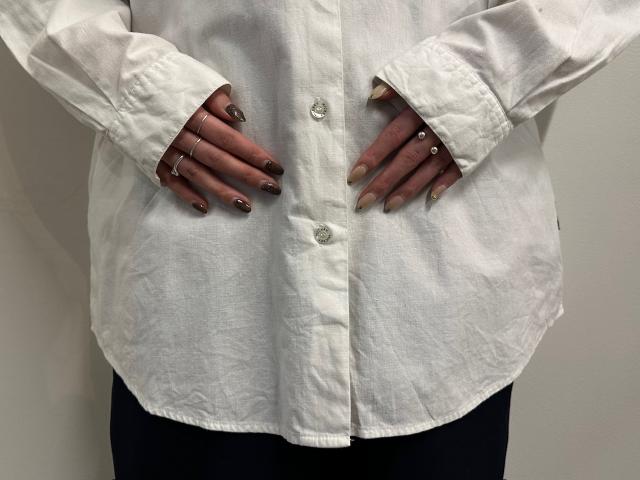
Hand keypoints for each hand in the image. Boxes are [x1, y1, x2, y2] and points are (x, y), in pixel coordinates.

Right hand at [156, 87, 284, 214]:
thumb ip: (216, 98)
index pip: (229, 138)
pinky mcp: (150, 158)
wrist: (120, 80)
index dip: (253, 153)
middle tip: (271, 188)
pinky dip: (186, 194)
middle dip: (246, 175)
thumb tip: (238, 117)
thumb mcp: (193, 78)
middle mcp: (179, 134)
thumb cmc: (165, 78)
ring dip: (222, 191)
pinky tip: (205, 207)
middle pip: (218, 159)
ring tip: (246, 206)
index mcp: (192, 112)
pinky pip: (170, 180)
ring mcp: (164, 149)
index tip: (275, 167)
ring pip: (198, 174)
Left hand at [347, 81, 461, 211]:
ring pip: (427, 170)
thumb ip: (397, 84)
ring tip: (388, 206)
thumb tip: (373, 96)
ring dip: (407, 189)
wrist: (497, 74)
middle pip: (405, 160)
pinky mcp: (472, 149)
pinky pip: (456, 170)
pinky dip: (444, 184)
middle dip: (383, 182)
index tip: (354, 176)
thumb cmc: (454, 70)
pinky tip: (430, 198)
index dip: (372, 157)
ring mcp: (455, 142)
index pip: (391, 137)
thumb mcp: (423, 68)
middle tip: (363, 202)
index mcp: (421, 109)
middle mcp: (436, 129)